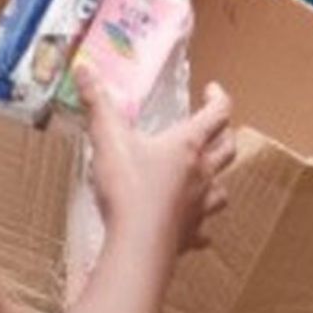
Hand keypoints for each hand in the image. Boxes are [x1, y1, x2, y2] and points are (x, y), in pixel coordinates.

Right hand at [78, 68, 233, 254]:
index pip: (218, 112)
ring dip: (218, 180)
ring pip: (222, 190)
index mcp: (187, 145)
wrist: (136, 245)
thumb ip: (97, 102)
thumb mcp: (108, 138)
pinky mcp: (189, 235)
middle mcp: (201, 173)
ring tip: (207, 176)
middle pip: (228, 148)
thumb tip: (84, 67)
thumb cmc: (127, 188)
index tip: (211, 89)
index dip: (218, 97)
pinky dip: (200, 226)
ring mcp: (198, 206)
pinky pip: (202, 231)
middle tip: (214, 127)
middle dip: (224, 134)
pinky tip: (193, 227)